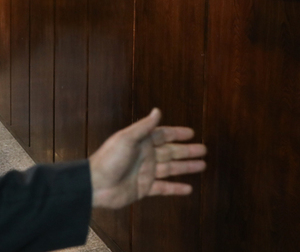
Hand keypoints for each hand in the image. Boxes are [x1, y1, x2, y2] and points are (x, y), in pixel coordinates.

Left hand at [89, 108, 206, 208]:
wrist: (95, 185)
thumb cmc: (109, 159)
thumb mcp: (127, 139)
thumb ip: (144, 126)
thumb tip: (157, 110)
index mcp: (141, 142)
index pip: (163, 135)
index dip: (177, 134)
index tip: (192, 133)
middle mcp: (146, 156)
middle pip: (171, 152)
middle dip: (187, 151)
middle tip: (204, 150)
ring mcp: (146, 173)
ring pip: (171, 169)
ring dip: (186, 167)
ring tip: (202, 165)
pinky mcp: (144, 189)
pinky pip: (164, 188)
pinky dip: (176, 189)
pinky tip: (189, 189)